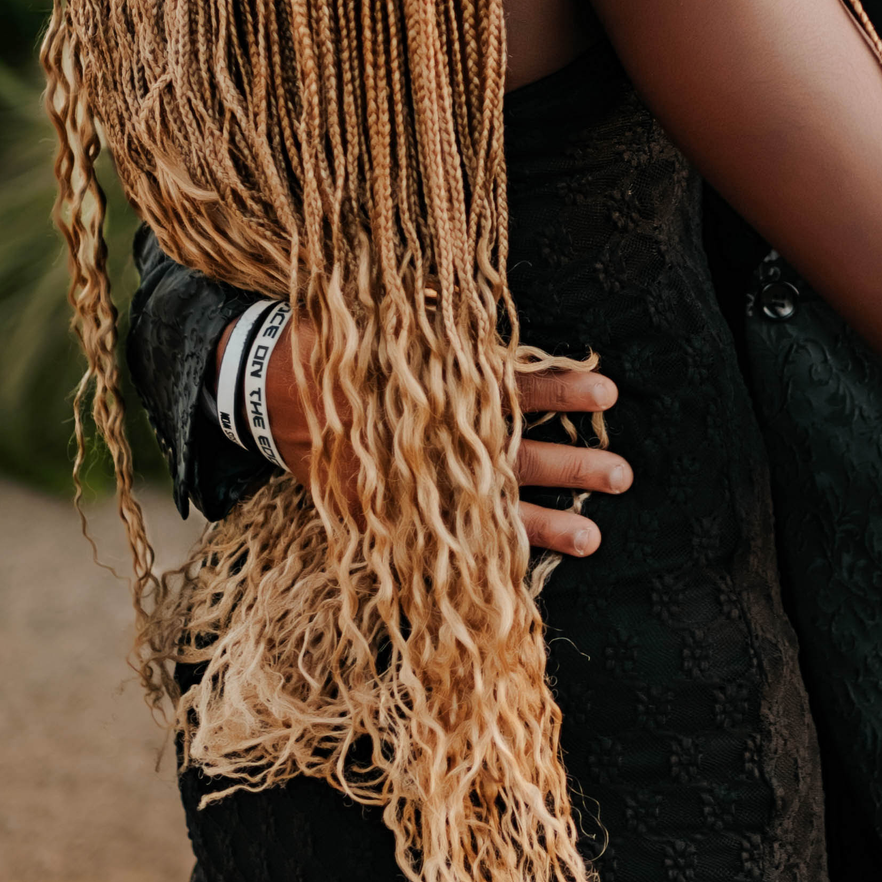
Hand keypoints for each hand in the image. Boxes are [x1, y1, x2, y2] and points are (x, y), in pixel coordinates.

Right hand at [229, 316, 630, 560]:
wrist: (258, 387)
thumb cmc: (335, 345)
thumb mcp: (385, 321)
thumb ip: (442, 324)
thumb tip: (493, 311)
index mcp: (429, 387)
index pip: (507, 386)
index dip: (558, 388)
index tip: (608, 392)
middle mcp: (423, 440)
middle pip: (509, 456)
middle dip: (570, 467)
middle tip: (622, 474)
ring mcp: (402, 484)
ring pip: (483, 508)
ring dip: (540, 525)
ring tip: (594, 537)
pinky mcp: (381, 513)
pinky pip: (439, 542)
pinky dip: (480, 555)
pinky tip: (519, 570)